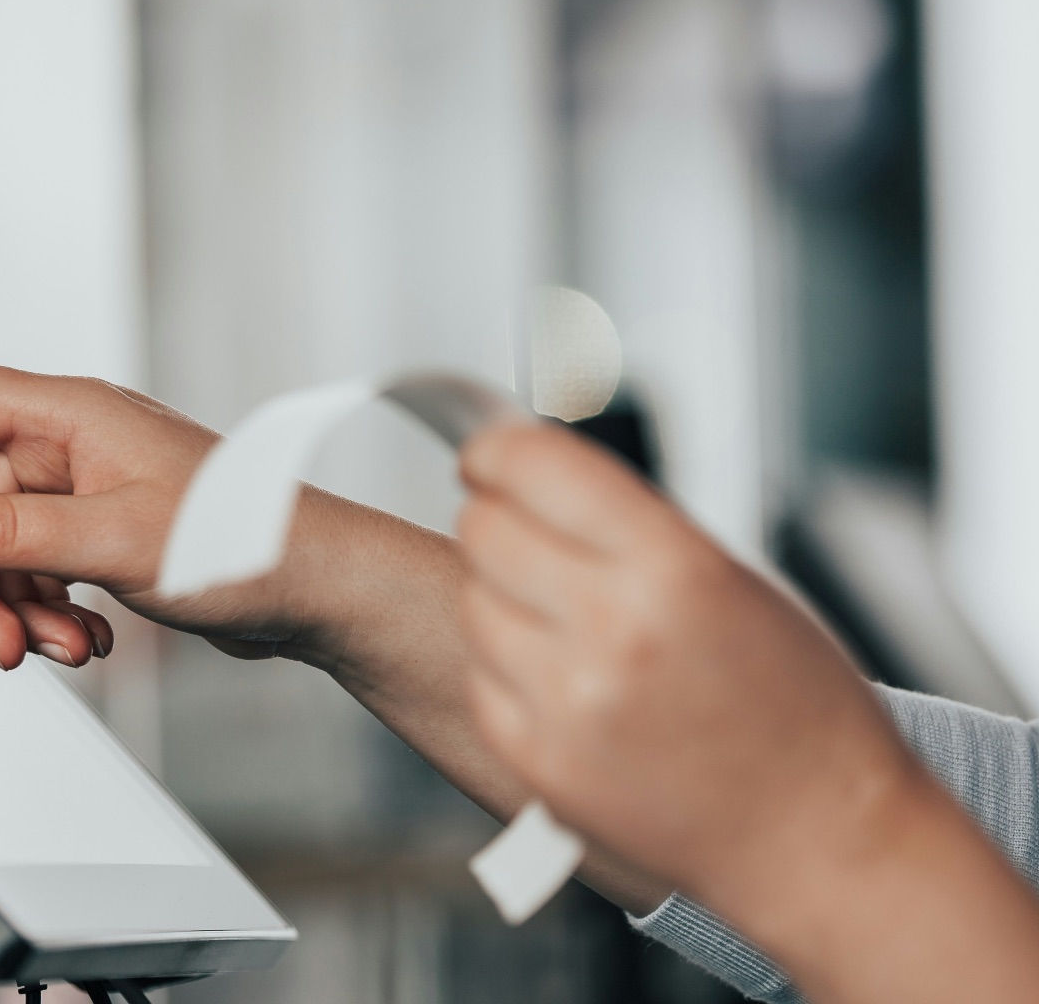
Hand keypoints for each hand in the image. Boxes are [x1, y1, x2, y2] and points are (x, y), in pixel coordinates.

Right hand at [0, 365, 366, 670]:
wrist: (315, 589)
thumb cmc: (246, 541)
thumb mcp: (116, 543)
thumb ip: (10, 537)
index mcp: (63, 415)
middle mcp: (61, 444)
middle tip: (9, 642)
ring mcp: (75, 491)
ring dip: (11, 609)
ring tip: (68, 647)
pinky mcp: (90, 535)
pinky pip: (25, 573)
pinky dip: (41, 615)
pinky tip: (89, 642)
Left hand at [456, 422, 943, 918]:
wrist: (818, 839)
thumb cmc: (797, 712)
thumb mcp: (735, 583)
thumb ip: (631, 529)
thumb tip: (538, 477)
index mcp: (673, 567)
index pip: (533, 466)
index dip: (495, 452)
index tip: (485, 456)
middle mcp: (612, 628)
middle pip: (485, 529)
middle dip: (497, 520)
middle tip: (523, 534)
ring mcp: (567, 700)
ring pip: (473, 599)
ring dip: (501, 596)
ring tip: (563, 619)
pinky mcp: (537, 759)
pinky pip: (481, 677)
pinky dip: (506, 668)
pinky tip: (562, 678)